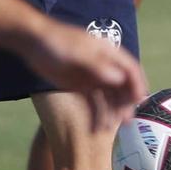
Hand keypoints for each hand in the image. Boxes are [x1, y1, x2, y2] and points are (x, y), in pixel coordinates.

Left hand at [18, 18, 146, 131]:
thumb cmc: (57, 41)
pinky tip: (96, 128)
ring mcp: (93, 78)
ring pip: (109, 98)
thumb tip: (119, 79)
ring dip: (112, 112)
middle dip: (125, 103)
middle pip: (122, 87)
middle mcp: (105, 67)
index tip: (139, 101)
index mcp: (108, 54)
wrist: (32, 42)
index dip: (137, 84)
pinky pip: (93, 103)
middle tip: (124, 121)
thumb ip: (97, 65)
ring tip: (110, 127)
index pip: (130, 69)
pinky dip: (96, 114)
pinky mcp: (80, 87)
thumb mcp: (78, 52)